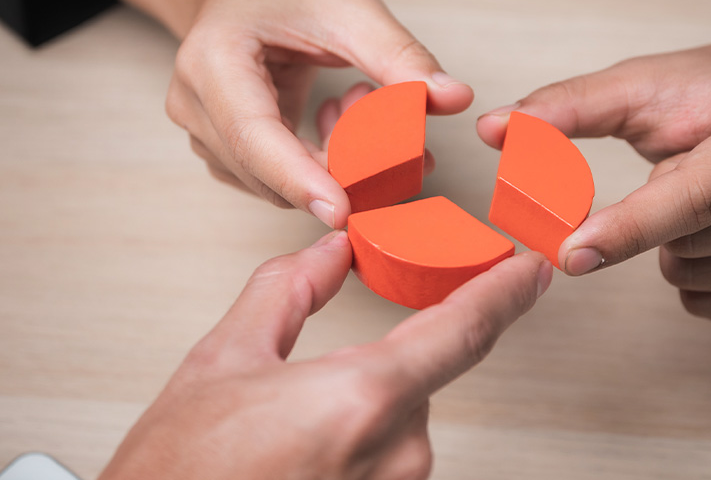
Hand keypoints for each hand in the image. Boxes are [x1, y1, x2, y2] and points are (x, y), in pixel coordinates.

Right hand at [49, 0, 473, 228]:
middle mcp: (194, 104)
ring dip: (332, 163)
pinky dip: (318, 163)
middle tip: (394, 129)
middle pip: (268, 171)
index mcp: (213, 62)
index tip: (344, 212)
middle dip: (340, 167)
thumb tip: (452, 98)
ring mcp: (202, 131)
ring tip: (359, 102)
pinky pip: (276, 180)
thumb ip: (400, 57)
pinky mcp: (223, 147)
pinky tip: (338, 119)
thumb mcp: (348, 6)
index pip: (255, 138)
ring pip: (274, 185)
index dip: (301, 179)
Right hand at [99, 233, 552, 478]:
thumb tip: (329, 253)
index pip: (463, 331)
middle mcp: (394, 455)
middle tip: (303, 385)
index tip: (533, 270)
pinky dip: (350, 448)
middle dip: (375, 366)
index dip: (505, 292)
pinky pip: (383, 464)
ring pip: (400, 424)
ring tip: (279, 436)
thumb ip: (287, 290)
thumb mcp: (223, 360)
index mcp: (363, 399)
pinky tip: (296, 458)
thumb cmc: (178, 476)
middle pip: (419, 379)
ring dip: (357, 412)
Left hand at [476, 43, 710, 322]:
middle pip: (692, 243)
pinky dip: (696, 282)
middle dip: (651, 223)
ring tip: (697, 200)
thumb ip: (567, 107)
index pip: (697, 196)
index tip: (571, 253)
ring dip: (672, 250)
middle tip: (672, 173)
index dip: (629, 228)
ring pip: (701, 278)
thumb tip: (494, 129)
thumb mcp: (643, 85)